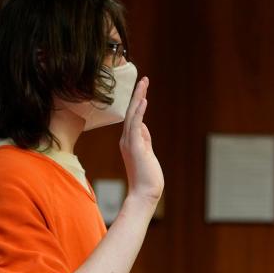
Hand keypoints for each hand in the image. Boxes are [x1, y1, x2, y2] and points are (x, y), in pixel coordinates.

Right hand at [119, 76, 163, 204]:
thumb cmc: (147, 177)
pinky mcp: (134, 146)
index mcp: (129, 141)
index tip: (142, 89)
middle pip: (131, 112)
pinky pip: (136, 125)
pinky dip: (139, 112)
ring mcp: (129, 143)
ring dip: (139, 98)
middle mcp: (126, 140)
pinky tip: (143, 100)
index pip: (133, 117)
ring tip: (144, 83)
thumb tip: (143, 126)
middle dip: (138, 94)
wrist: (144, 194)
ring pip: (133, 115)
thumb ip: (144, 139)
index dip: (137, 102)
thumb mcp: (147, 154)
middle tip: (143, 78)